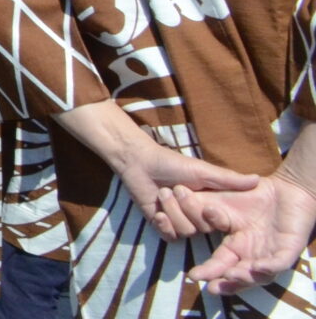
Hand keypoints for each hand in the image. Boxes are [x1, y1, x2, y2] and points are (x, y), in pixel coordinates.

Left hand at [58, 100, 262, 237]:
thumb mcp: (203, 170)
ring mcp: (180, 222)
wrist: (141, 163)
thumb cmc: (173, 164)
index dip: (212, 215)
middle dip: (186, 209)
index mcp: (211, 206)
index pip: (221, 222)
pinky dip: (164, 226)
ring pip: (186, 233)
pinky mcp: (163, 226)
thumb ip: (228, 179)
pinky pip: (170, 237)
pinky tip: (158, 213)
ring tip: (163, 193)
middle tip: (175, 188)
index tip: (205, 202)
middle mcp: (198, 217)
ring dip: (172, 212)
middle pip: (202, 229)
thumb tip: (259, 180)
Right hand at [183, 175, 315, 292]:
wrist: (285, 188)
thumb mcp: (222, 202)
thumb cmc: (253, 195)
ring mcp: (272, 254)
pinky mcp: (289, 249)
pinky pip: (279, 263)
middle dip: (226, 283)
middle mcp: (254, 255)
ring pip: (260, 275)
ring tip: (230, 276)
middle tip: (210, 288)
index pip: (222, 262)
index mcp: (237, 246)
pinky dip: (268, 266)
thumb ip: (202, 207)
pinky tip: (257, 266)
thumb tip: (180, 198)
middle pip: (240, 275)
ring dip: (245, 278)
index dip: (209, 271)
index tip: (193, 276)